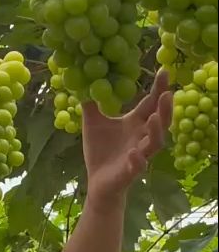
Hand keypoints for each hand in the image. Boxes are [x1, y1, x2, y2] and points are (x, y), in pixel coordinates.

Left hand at [82, 71, 172, 202]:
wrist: (97, 180)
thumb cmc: (99, 150)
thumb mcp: (92, 122)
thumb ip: (91, 102)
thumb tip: (85, 80)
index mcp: (135, 124)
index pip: (150, 104)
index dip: (158, 89)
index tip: (164, 70)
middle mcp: (141, 138)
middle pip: (160, 122)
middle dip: (165, 108)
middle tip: (167, 93)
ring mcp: (139, 155)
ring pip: (155, 144)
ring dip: (156, 131)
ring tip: (154, 117)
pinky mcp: (130, 171)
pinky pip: (138, 166)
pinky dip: (138, 160)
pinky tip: (134, 152)